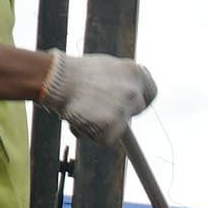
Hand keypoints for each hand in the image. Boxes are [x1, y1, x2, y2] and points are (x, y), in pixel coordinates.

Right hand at [40, 52, 157, 143]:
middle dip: (122, 112)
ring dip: (104, 124)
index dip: (140, 100)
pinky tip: (79, 119)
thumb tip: (131, 94)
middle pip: (136, 110)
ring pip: (120, 126)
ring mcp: (123, 110)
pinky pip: (106, 138)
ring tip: (84, 109)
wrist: (56, 79)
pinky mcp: (112, 128)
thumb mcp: (107, 68)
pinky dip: (92, 134)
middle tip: (101, 108)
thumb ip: (122, 81)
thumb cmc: (77, 73)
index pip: (150, 93)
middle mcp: (134, 91)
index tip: (130, 104)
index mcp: (136, 73)